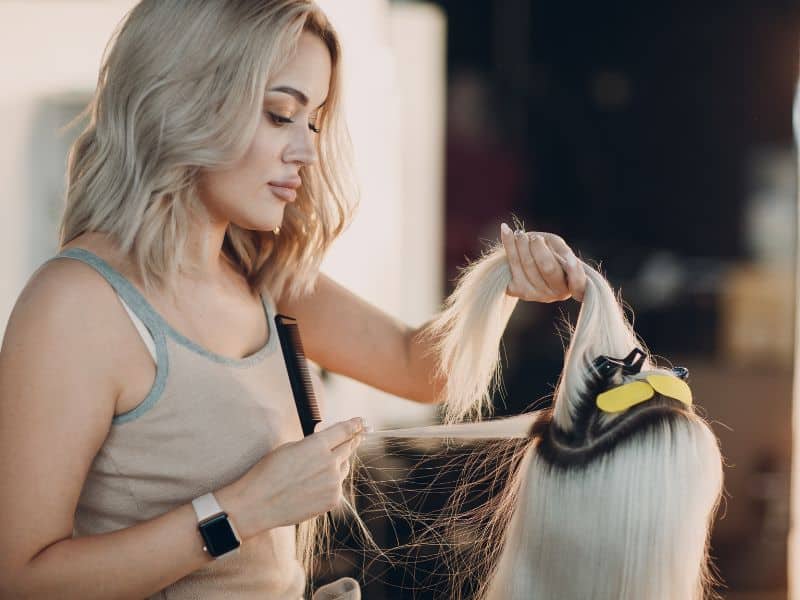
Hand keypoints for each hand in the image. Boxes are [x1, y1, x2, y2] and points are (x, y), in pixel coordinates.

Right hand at [223, 417, 363, 534]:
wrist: (258, 504)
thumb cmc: (268, 472)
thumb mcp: (289, 447)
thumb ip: (313, 442)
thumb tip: (328, 438)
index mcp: (317, 444)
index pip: (344, 430)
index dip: (355, 424)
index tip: (361, 422)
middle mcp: (330, 462)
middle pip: (349, 447)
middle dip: (352, 441)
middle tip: (355, 437)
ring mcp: (333, 483)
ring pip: (344, 467)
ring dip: (338, 463)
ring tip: (317, 470)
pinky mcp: (333, 500)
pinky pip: (337, 486)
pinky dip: (330, 484)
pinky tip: (311, 487)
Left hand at [500, 223, 585, 301]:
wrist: (523, 261)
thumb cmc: (548, 252)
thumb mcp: (559, 249)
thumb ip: (563, 252)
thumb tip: (567, 261)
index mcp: (572, 284)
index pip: (578, 284)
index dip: (575, 274)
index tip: (572, 262)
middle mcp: (556, 293)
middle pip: (548, 267)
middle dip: (540, 248)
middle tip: (535, 238)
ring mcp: (536, 294)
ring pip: (528, 264)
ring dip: (522, 244)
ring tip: (520, 233)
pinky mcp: (517, 290)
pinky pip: (512, 263)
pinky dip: (508, 244)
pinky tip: (506, 230)